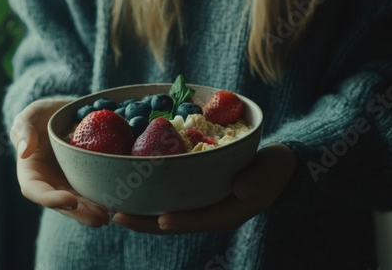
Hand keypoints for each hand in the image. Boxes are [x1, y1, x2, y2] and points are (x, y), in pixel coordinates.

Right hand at [10, 98, 109, 226]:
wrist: (66, 113)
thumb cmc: (43, 115)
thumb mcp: (31, 115)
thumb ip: (23, 129)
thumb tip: (24, 151)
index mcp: (31, 172)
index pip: (35, 191)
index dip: (51, 200)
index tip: (70, 201)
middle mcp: (51, 183)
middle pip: (63, 204)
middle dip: (81, 213)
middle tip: (99, 218)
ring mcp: (70, 183)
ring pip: (82, 202)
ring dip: (96, 210)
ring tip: (112, 213)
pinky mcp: (88, 179)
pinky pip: (95, 190)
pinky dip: (107, 197)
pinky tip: (122, 201)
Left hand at [112, 143, 295, 232]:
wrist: (275, 170)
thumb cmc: (274, 172)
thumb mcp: (269, 174)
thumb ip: (256, 181)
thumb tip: (241, 189)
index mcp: (226, 214)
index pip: (199, 221)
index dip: (179, 221)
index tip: (158, 219)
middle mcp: (209, 214)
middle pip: (173, 222)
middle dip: (145, 221)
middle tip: (116, 215)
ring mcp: (201, 207)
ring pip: (167, 214)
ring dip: (142, 212)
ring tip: (115, 206)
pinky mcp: (196, 196)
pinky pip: (170, 201)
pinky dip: (152, 198)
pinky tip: (135, 191)